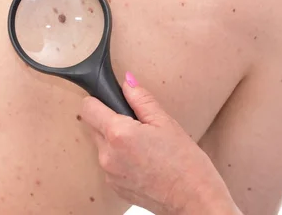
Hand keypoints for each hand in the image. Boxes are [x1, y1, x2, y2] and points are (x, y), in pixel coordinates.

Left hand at [81, 72, 239, 214]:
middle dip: (109, 120)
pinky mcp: (114, 186)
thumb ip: (141, 99)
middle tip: (136, 124)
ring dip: (115, 141)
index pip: (87, 108)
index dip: (98, 100)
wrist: (194, 200)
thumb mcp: (165, 122)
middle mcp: (107, 155)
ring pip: (102, 145)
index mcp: (118, 134)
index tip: (110, 101)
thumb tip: (127, 81)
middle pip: (93, 126)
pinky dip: (120, 159)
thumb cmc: (185, 163)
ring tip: (143, 145)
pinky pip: (109, 163)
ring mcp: (109, 173)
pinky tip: (143, 161)